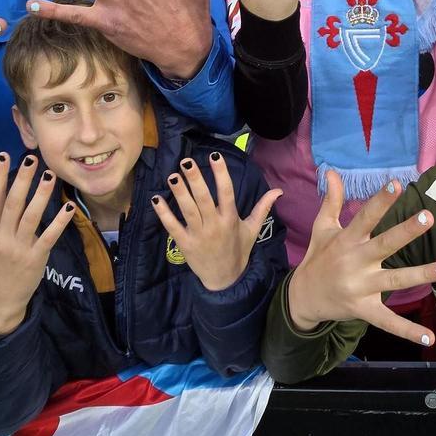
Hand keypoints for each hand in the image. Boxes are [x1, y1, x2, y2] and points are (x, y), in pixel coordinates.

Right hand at [0, 153, 76, 336]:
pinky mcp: (36, 258)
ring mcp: (19, 248)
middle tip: (32, 159)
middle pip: (12, 204)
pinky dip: (59, 222)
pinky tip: (68, 206)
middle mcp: (2, 237)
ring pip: (31, 217)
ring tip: (50, 175)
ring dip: (41, 195)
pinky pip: (49, 236)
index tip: (4, 156)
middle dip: (21, 181)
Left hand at [151, 153, 281, 290]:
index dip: (221, 173)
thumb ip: (263, 208)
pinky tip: (157, 199)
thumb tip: (279, 190)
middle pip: (204, 199)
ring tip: (173, 176)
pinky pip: (173, 227)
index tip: (215, 155)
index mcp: (231, 219)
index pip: (227, 192)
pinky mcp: (185, 245)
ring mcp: (199, 235)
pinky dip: (164, 214)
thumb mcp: (253, 229)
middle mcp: (215, 225)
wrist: (225, 280)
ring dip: (180, 193)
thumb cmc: (239, 250)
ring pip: (188, 211)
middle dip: (195, 179)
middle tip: (187, 161)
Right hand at [286, 171, 435, 342]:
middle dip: (406, 231)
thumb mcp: (322, 228)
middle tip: (428, 216)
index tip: (396, 183)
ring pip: (395, 280)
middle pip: (385, 244)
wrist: (302, 298)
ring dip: (422, 274)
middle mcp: (355, 262)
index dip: (380, 201)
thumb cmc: (318, 258)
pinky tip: (429, 337)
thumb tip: (333, 170)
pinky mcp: (365, 309)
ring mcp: (361, 287)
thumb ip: (332, 200)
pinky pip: (388, 321)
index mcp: (346, 240)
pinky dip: (408, 331)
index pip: (365, 216)